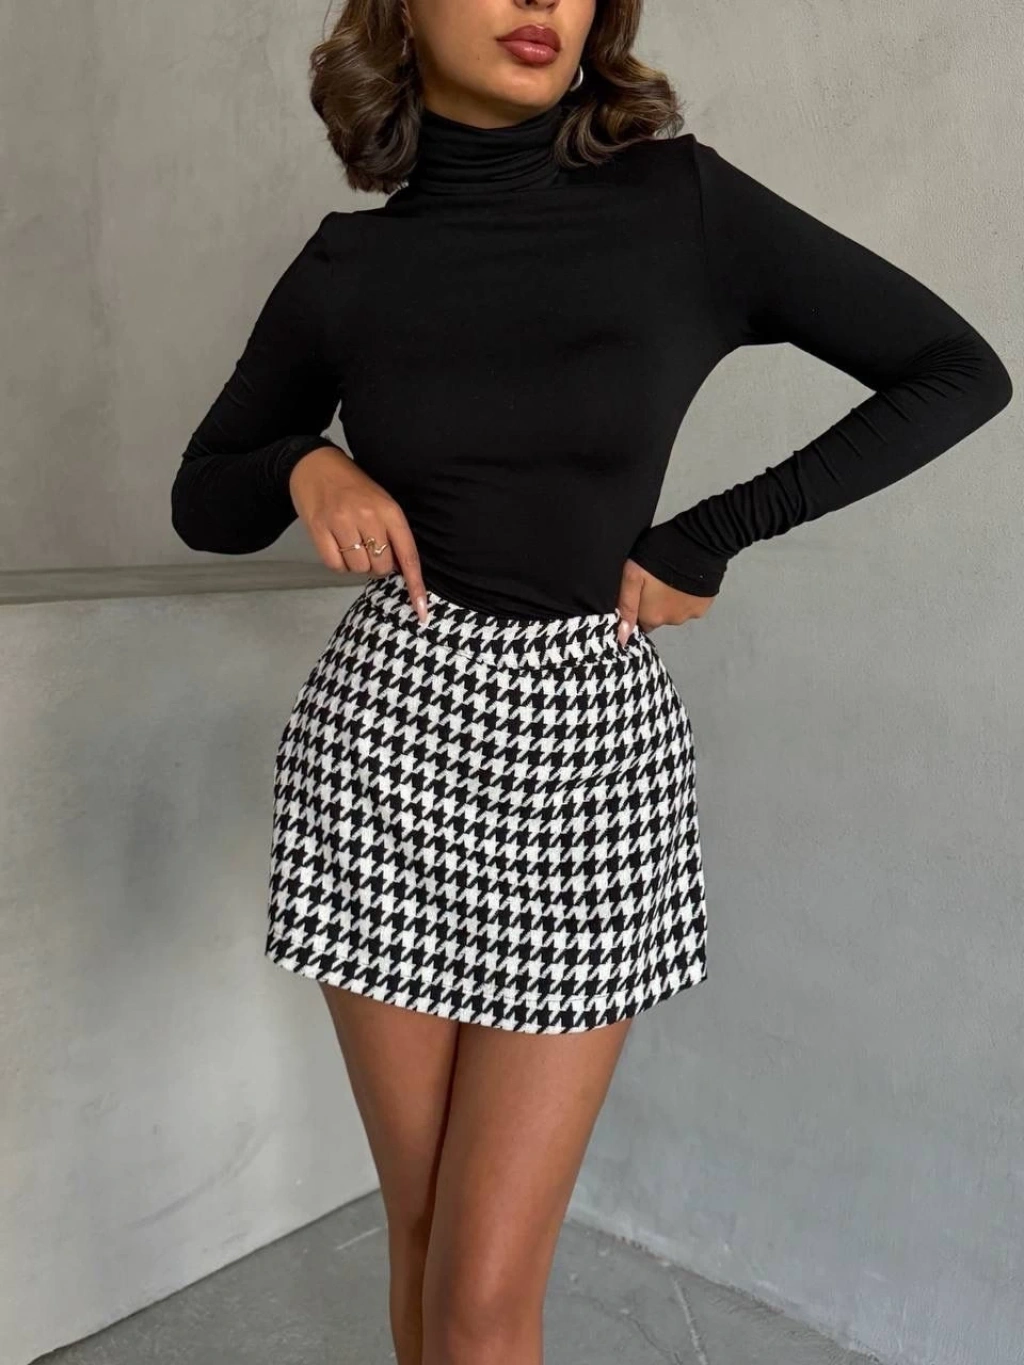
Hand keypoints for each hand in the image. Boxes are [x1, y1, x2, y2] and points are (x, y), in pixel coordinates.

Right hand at [289, 446, 429, 623]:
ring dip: (356, 563)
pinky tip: (336, 544)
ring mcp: (341, 522)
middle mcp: (367, 516)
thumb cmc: (352, 485)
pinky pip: (335, 565)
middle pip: (381, 567)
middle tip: (367, 546)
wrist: (314, 464)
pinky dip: (337, 562)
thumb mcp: (381, 502)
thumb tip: (402, 570)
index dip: (415, 585)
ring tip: (350, 541)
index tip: (421, 609)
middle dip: (376, 564)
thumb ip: (394, 533)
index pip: (408, 555)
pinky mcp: (318, 529)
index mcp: (389, 510)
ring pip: (358, 568)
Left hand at [615, 557, 715, 644]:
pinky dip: (687, 594)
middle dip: (655, 602)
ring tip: (670, 577)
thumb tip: (622, 638)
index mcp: (652, 617)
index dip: (638, 608)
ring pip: (675, 610)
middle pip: (658, 616)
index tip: (640, 592)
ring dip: (672, 598)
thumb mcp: (632, 575)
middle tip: (655, 580)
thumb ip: (626, 607)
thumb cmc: (661, 555)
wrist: (699, 542)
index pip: (640, 623)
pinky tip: (685, 578)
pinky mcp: (705, 603)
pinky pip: (691, 603)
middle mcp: (672, 620)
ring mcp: (691, 612)